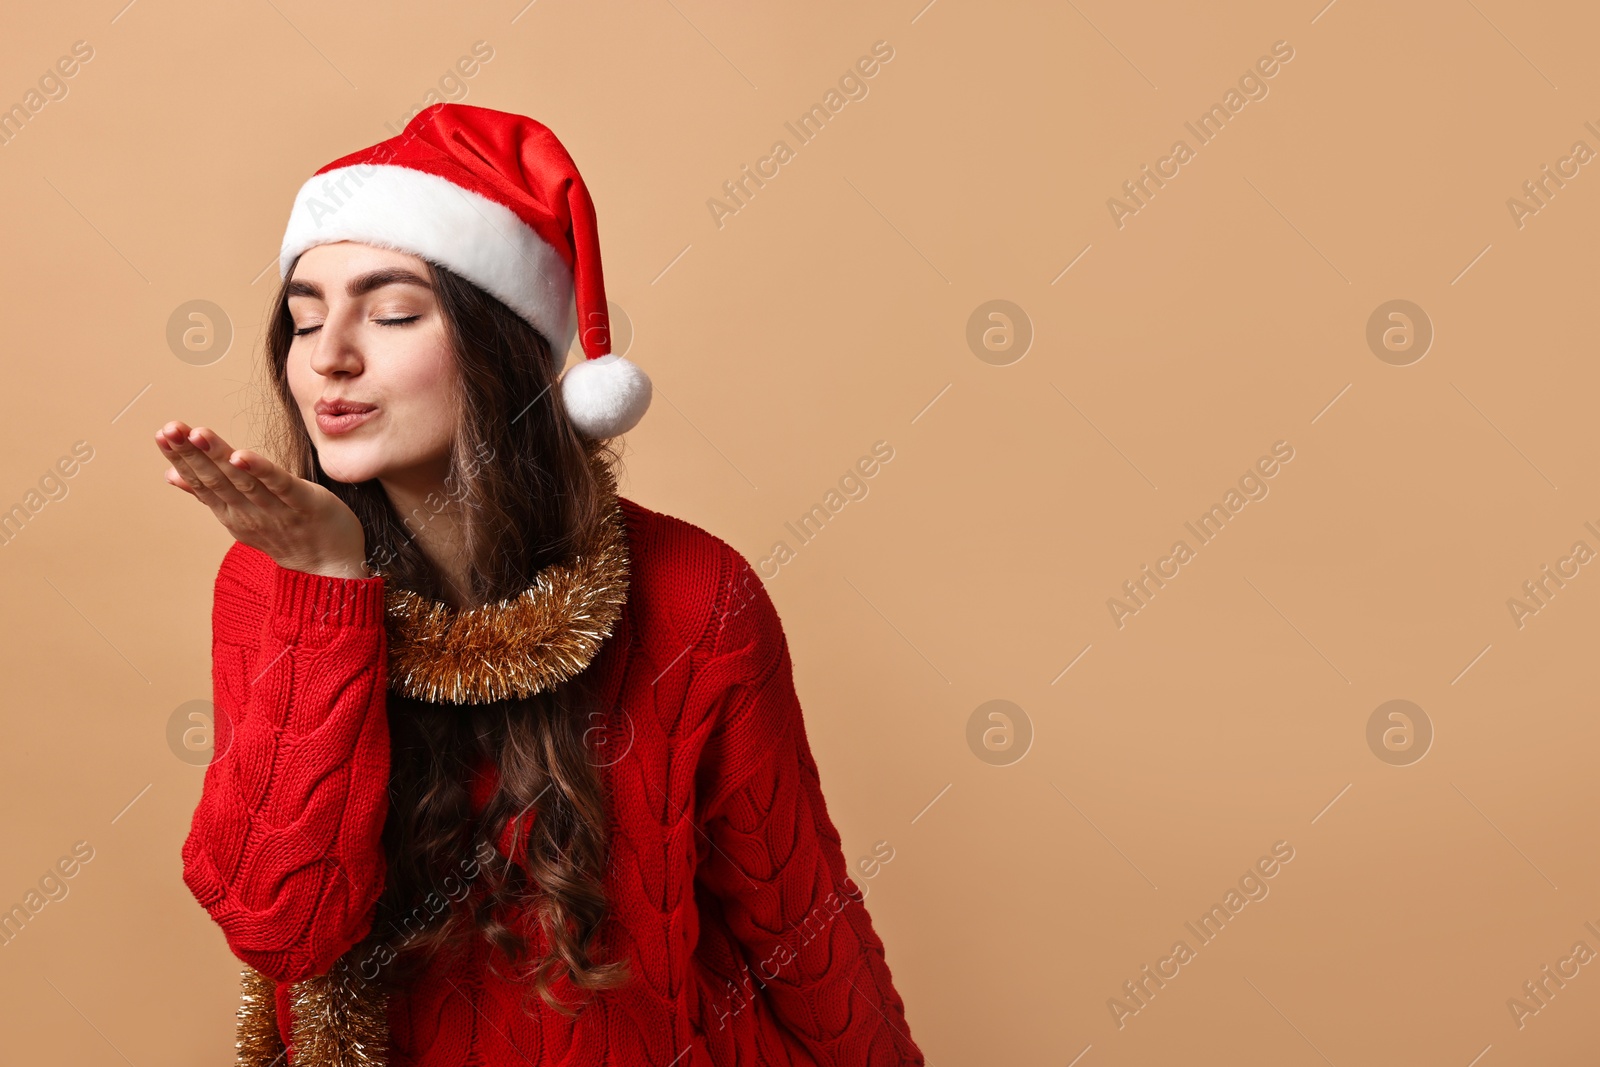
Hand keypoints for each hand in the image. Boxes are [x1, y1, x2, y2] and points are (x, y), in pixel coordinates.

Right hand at [155, 421, 368, 578]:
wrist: (329, 567)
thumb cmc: (284, 534)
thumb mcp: (239, 515)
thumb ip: (209, 494)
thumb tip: (171, 475)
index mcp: (231, 513)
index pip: (200, 482)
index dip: (181, 459)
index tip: (162, 434)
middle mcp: (248, 513)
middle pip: (216, 479)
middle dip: (191, 453)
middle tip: (170, 429)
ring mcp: (276, 511)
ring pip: (242, 481)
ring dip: (219, 456)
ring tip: (199, 434)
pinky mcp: (305, 504)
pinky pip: (281, 486)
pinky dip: (261, 471)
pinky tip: (242, 455)